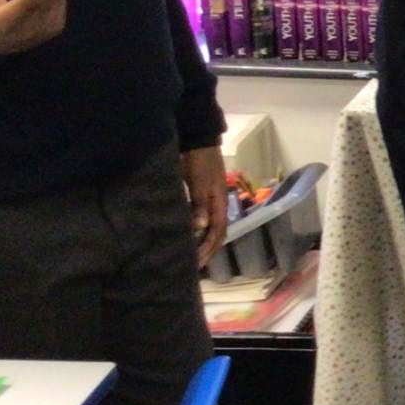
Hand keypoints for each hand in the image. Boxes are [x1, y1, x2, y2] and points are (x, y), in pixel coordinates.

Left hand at [180, 145, 227, 266]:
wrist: (197, 139)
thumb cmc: (199, 160)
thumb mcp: (199, 181)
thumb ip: (200, 204)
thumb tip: (200, 227)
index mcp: (220, 203)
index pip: (218, 232)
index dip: (209, 249)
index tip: (197, 264)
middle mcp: (217, 204)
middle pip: (216, 232)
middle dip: (206, 250)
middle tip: (193, 265)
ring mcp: (209, 199)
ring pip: (208, 226)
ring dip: (201, 241)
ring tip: (190, 254)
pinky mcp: (199, 194)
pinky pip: (200, 217)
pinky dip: (194, 229)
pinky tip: (185, 233)